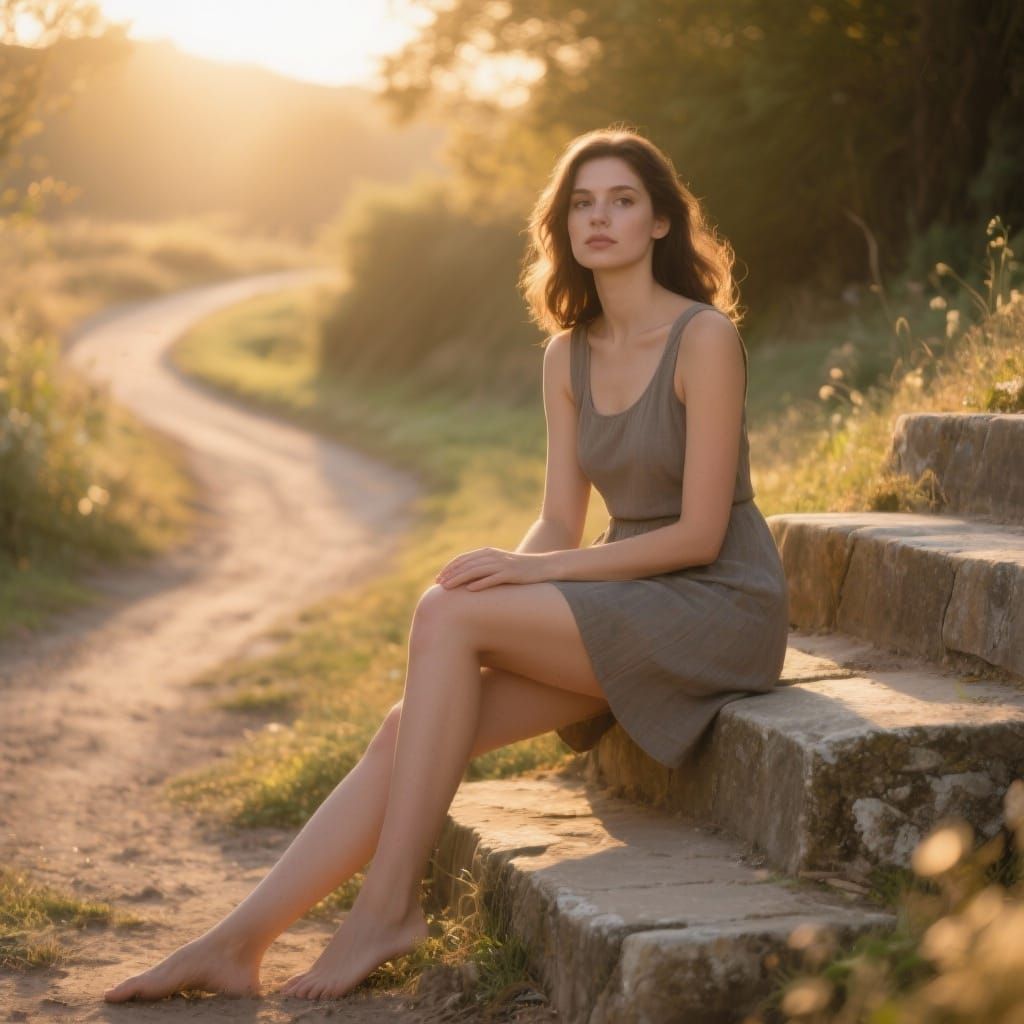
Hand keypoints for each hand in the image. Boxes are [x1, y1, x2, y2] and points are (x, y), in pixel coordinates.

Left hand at [434, 548, 552, 590]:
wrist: (543, 566)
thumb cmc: (519, 570)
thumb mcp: (500, 566)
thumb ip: (485, 569)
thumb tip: (467, 581)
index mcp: (488, 553)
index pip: (464, 559)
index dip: (450, 568)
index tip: (439, 578)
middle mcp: (493, 556)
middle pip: (467, 564)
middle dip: (451, 574)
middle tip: (439, 584)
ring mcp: (503, 564)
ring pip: (476, 571)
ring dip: (460, 579)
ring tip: (448, 587)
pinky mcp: (512, 573)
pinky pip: (494, 578)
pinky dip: (481, 583)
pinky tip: (471, 589)